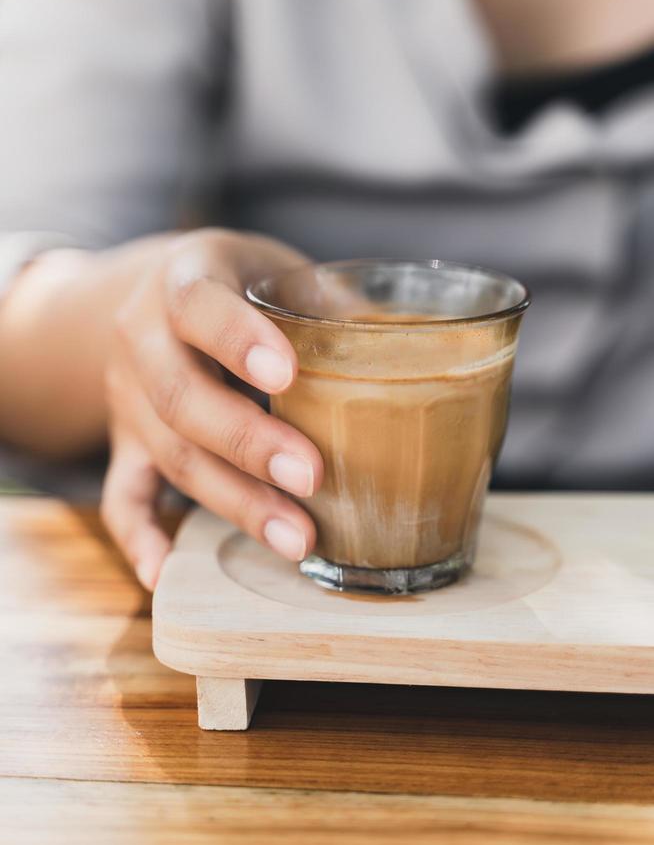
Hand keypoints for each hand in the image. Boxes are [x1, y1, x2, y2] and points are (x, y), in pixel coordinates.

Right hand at [100, 229, 322, 590]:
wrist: (154, 298)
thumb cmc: (239, 284)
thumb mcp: (277, 270)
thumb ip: (328, 302)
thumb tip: (410, 346)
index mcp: (183, 278)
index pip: (197, 305)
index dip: (237, 340)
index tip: (287, 375)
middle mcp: (142, 337)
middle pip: (179, 396)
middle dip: (246, 442)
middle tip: (311, 476)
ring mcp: (127, 397)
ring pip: (168, 453)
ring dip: (232, 500)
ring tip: (296, 537)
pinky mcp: (126, 444)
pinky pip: (123, 495)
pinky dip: (141, 537)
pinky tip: (165, 574)